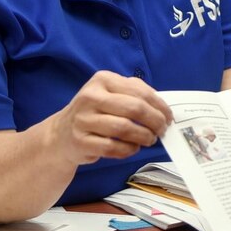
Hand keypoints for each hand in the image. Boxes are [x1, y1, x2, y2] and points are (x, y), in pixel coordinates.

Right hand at [51, 71, 173, 165]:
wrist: (61, 134)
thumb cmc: (95, 113)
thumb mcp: (111, 94)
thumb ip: (135, 94)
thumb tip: (163, 108)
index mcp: (102, 80)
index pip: (140, 92)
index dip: (159, 106)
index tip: (169, 117)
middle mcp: (90, 97)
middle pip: (135, 109)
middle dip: (155, 121)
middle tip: (162, 130)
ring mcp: (83, 119)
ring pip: (125, 128)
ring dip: (144, 136)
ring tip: (150, 139)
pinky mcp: (81, 141)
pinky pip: (113, 147)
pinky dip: (129, 149)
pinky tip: (133, 148)